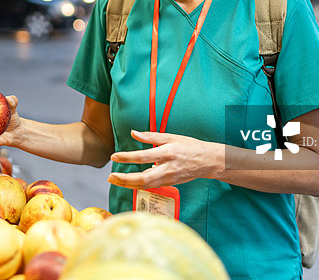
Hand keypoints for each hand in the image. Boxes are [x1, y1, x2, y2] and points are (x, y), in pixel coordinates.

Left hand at [107, 130, 221, 188]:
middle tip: (110, 177)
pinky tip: (127, 182)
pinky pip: (151, 186)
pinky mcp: (169, 184)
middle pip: (143, 178)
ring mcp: (169, 178)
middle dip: (125, 179)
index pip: (144, 157)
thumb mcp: (171, 137)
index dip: (127, 157)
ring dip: (128, 184)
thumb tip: (133, 133)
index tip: (114, 156)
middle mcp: (168, 168)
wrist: (207, 161)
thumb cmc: (189, 146)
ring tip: (114, 180)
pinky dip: (138, 185)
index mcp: (168, 153)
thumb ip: (151, 136)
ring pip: (145, 185)